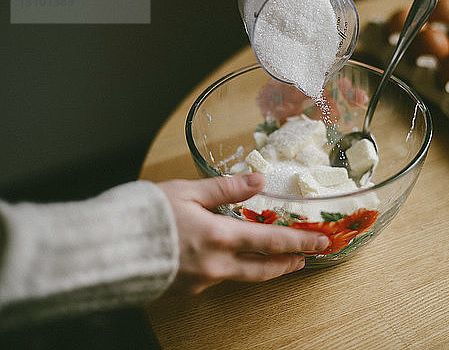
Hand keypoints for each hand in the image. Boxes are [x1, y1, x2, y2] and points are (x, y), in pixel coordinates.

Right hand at [158, 173, 328, 294]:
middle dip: (288, 264)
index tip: (321, 243)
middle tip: (304, 260)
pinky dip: (226, 269)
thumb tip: (258, 180)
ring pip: (239, 275)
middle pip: (263, 269)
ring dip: (260, 268)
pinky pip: (213, 279)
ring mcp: (200, 281)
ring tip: (271, 261)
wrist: (106, 248)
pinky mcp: (184, 290)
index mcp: (219, 236)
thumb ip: (226, 188)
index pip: (272, 241)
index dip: (300, 242)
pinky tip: (222, 259)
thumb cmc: (144, 214)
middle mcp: (215, 264)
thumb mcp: (187, 191)